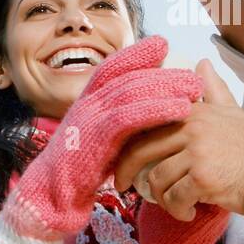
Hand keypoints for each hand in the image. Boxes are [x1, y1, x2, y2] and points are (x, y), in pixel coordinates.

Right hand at [0, 37, 201, 243]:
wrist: (48, 198)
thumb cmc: (77, 173)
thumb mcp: (99, 141)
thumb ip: (117, 124)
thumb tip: (145, 113)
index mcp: (86, 103)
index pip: (111, 68)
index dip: (135, 54)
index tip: (162, 45)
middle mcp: (86, 105)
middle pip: (127, 77)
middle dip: (161, 72)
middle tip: (193, 74)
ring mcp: (88, 120)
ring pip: (130, 92)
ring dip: (166, 88)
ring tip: (195, 88)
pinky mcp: (93, 139)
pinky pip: (128, 117)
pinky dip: (156, 110)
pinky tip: (179, 109)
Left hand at [115, 60, 243, 221]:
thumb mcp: (231, 112)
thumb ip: (213, 91)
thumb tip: (201, 62)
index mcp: (192, 112)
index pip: (145, 126)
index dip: (126, 147)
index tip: (120, 162)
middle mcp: (192, 128)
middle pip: (141, 152)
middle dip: (127, 173)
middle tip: (124, 187)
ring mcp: (197, 152)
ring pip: (157, 180)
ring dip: (161, 198)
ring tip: (174, 203)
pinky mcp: (202, 177)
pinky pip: (174, 198)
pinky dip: (178, 210)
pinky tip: (188, 212)